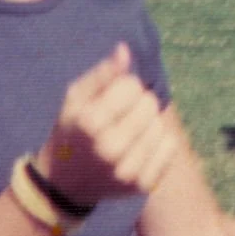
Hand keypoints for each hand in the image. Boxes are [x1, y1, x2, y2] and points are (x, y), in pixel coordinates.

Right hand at [36, 44, 180, 205]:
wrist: (65, 185)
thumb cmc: (71, 132)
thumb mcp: (75, 99)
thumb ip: (102, 74)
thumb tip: (125, 50)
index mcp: (90, 123)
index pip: (132, 86)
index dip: (123, 88)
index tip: (110, 100)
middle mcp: (109, 149)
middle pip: (150, 104)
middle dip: (138, 105)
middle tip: (120, 118)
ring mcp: (127, 170)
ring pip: (161, 125)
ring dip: (148, 125)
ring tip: (127, 134)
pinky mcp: (143, 185)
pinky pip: (169, 146)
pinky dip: (159, 143)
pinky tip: (139, 148)